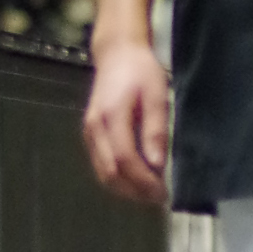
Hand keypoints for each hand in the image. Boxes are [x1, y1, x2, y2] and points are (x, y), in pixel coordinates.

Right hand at [83, 40, 168, 203]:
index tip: (163, 192)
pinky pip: (101, 165)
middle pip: (111, 172)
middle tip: (159, 197)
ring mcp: (89, 133)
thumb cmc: (141, 72)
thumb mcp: (156, 95)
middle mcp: (95, 128)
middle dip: (135, 190)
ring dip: (126, 188)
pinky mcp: (90, 135)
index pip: (125, 160)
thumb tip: (157, 165)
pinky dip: (118, 178)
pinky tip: (136, 179)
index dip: (143, 181)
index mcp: (111, 116)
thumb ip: (155, 130)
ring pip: (103, 173)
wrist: (117, 54)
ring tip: (149, 192)